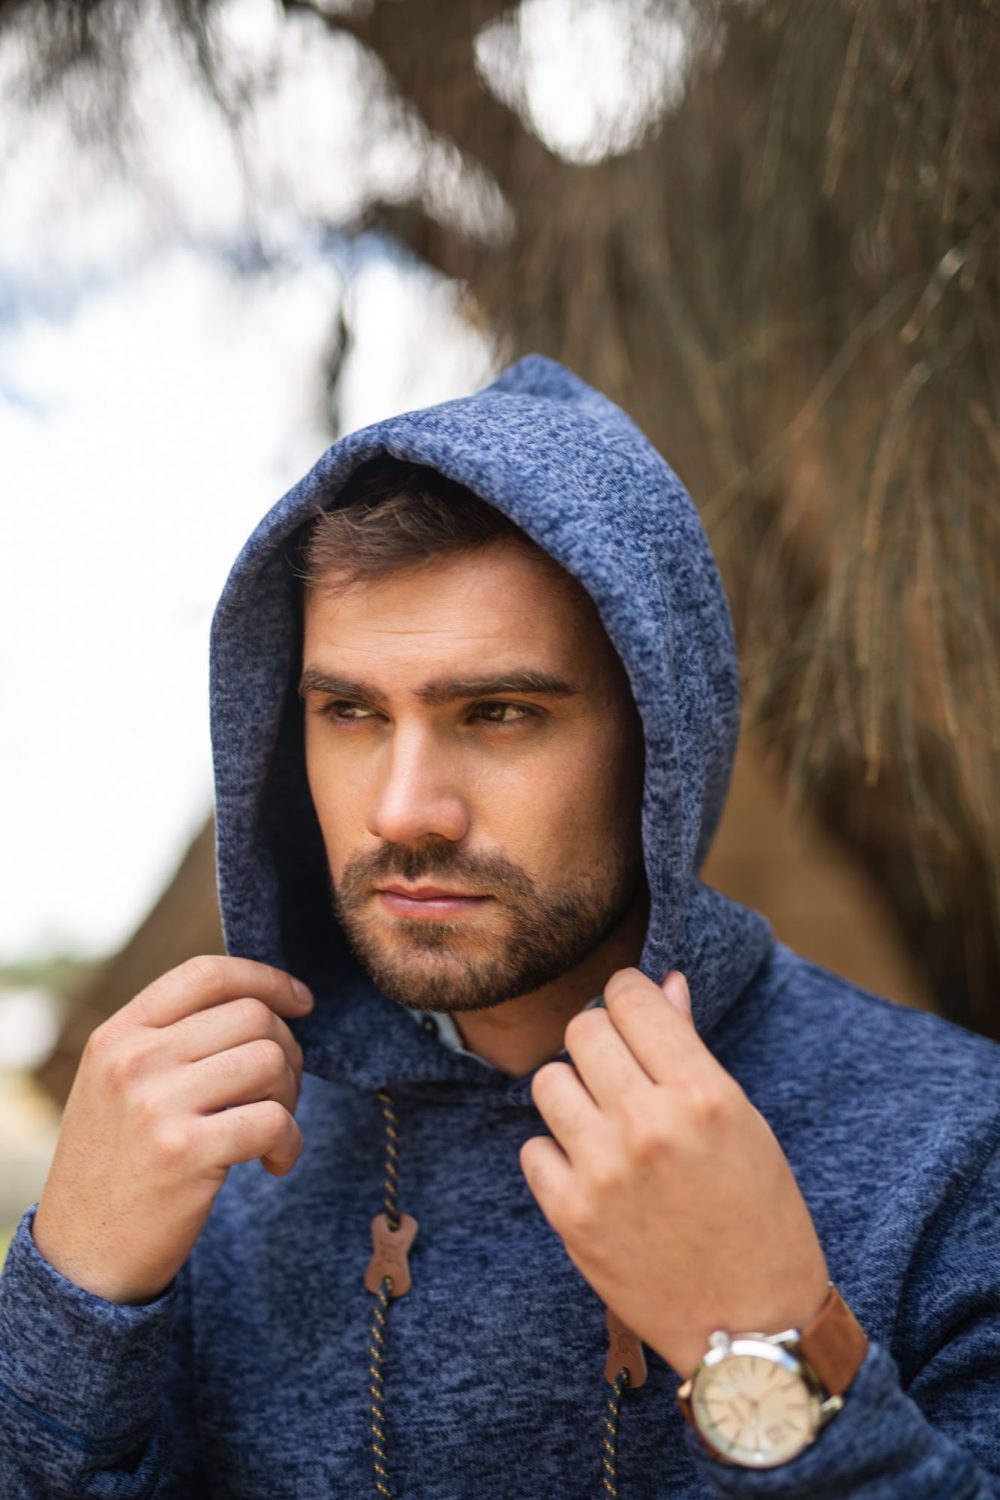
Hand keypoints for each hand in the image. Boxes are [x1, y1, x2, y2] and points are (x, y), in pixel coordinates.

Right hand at [32, 955, 313, 1304]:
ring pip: (270, 1060)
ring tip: (272, 1128)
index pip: (206, 974)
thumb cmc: (119, 1166)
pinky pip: (274, 1121)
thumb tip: (264, 1003)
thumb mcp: (119, 1086)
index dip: (267, 979)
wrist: (83, 1259)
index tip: (302, 1002)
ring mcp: (156, 1105)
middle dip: (287, 1051)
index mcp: (118, 1034)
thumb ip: (172, 1040)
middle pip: (253, 1016)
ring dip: (290, 1096)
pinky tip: (274, 1163)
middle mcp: (133, 1060)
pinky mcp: (185, 1153)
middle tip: (279, 1094)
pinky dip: (290, 1143)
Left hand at [519, 968, 828, 1378]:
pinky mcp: (571, 1217)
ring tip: (604, 1124)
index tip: (632, 1014)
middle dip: (599, 1042)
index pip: (631, 996)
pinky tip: (592, 1175)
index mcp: (703, 1093)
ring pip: (549, 1081)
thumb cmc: (759, 1217)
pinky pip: (533, 1149)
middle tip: (621, 1073)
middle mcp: (649, 1124)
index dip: (628, 996)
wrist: (751, 1326)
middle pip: (583, 1029)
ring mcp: (604, 1171)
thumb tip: (663, 984)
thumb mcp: (742, 1122)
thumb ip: (690, 1049)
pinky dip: (557, 1156)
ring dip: (573, 1095)